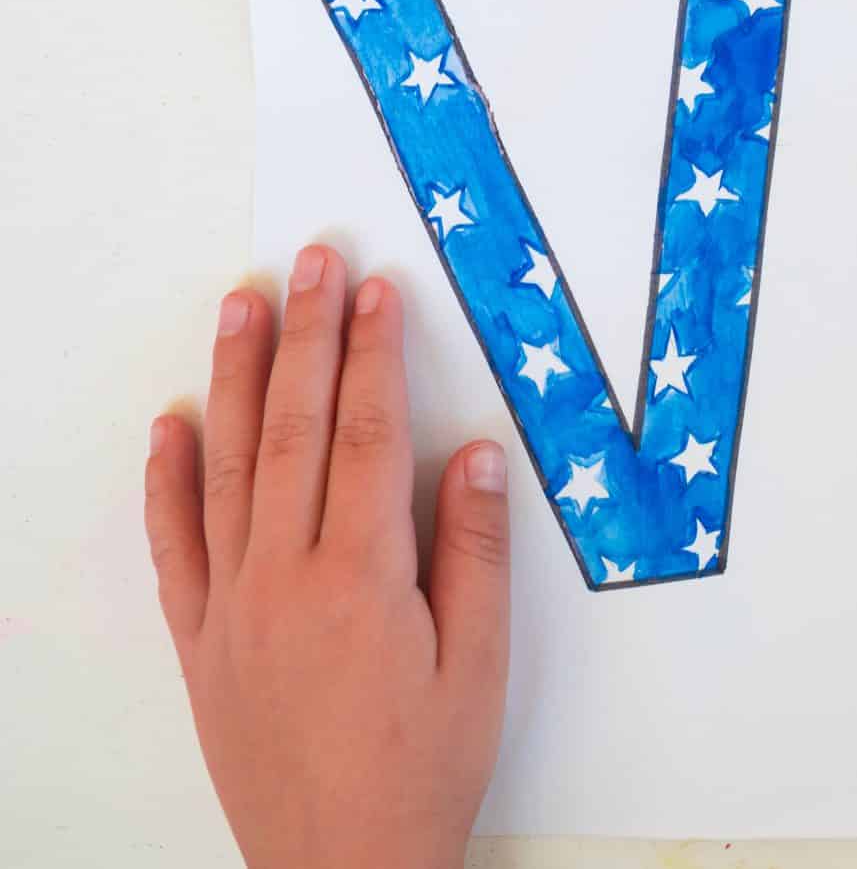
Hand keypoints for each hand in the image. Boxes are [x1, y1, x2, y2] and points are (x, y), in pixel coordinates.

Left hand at [143, 245, 510, 868]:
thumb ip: (472, 552)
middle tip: (311, 261)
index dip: (372, 354)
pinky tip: (172, 423)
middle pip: (293, 430)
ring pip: (228, 467)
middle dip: (305, 336)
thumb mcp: (477, 664)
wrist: (339, 866)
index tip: (376, 289)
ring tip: (241, 306)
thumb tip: (471, 453)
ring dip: (235, 378)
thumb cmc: (420, 770)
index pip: (364, 436)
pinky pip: (175, 542)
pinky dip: (168, 478)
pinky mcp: (202, 639)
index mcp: (358, 581)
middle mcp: (282, 580)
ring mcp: (231, 606)